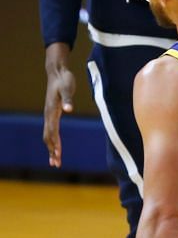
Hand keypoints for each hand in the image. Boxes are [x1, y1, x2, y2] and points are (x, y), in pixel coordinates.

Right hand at [43, 42, 75, 167]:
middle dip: (52, 151)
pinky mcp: (53, 112)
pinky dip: (53, 140)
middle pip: (48, 137)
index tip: (57, 155)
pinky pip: (51, 130)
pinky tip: (56, 146)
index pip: (52, 131)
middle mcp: (48, 115)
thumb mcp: (67, 88)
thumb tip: (68, 109)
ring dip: (52, 148)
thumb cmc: (64, 80)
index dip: (54, 144)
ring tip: (55, 160)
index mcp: (52, 111)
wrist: (57, 72)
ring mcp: (49, 114)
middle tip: (56, 164)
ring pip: (49, 135)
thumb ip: (68, 99)